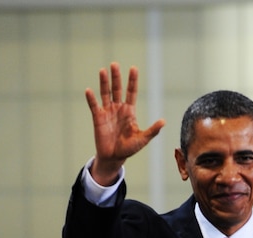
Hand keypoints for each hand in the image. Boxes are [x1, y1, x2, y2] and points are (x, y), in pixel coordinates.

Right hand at [85, 62, 164, 184]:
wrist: (114, 157)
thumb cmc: (129, 148)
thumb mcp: (142, 139)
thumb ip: (152, 130)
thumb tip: (164, 121)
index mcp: (130, 111)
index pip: (131, 92)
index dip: (132, 81)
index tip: (133, 68)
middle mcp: (118, 108)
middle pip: (117, 89)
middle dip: (116, 77)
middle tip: (115, 64)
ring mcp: (107, 111)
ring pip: (105, 93)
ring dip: (104, 82)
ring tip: (103, 71)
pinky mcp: (98, 118)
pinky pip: (94, 106)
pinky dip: (91, 98)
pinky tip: (88, 90)